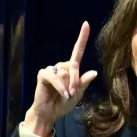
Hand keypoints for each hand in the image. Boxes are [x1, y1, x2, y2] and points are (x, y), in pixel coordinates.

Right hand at [23, 22, 98, 136]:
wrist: (50, 113)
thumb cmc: (63, 104)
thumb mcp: (77, 95)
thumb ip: (83, 83)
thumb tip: (93, 72)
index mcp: (71, 70)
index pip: (77, 51)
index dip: (82, 38)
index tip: (86, 23)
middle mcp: (61, 67)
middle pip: (73, 65)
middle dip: (76, 80)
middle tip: (73, 93)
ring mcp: (52, 70)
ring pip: (65, 71)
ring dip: (67, 85)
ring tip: (65, 95)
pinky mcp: (43, 74)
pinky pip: (55, 77)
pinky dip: (60, 87)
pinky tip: (62, 95)